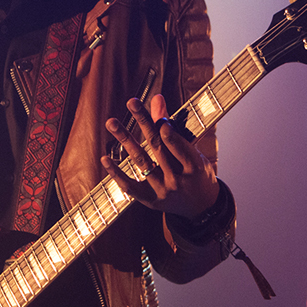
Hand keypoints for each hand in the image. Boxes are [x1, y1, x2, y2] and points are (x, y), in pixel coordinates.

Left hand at [101, 94, 219, 218]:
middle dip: (144, 123)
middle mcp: (177, 179)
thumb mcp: (192, 151)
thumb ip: (172, 126)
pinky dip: (116, 173)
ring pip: (141, 162)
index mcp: (193, 167)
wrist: (201, 208)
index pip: (178, 146)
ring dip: (125, 140)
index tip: (158, 119)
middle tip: (132, 103)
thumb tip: (157, 98)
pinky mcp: (150, 200)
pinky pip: (129, 186)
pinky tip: (105, 158)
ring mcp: (162, 190)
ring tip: (112, 122)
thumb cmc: (197, 174)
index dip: (168, 133)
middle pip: (157, 148)